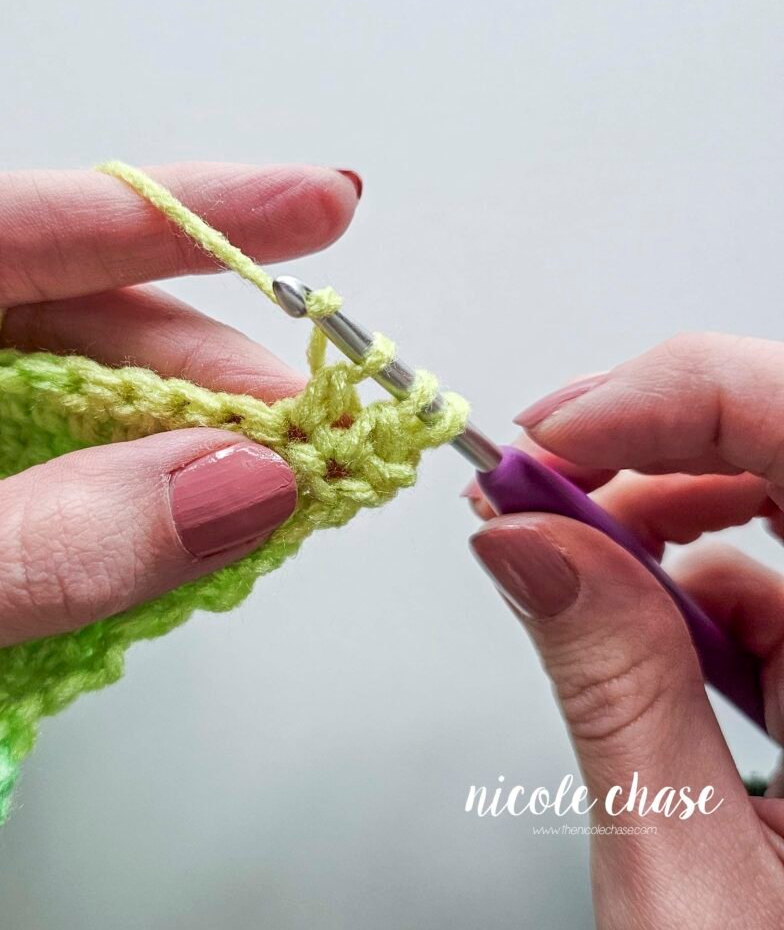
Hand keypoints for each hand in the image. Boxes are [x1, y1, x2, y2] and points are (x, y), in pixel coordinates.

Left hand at [0, 163, 359, 791]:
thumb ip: (42, 548)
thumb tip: (237, 487)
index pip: (7, 227)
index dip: (176, 216)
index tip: (315, 205)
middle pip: (67, 319)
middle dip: (198, 373)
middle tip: (313, 420)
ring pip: (75, 401)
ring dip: (181, 444)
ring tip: (278, 476)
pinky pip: (61, 472)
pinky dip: (136, 501)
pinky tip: (199, 514)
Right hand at [467, 334, 783, 927]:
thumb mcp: (693, 881)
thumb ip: (610, 688)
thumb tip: (523, 542)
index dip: (677, 399)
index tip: (552, 438)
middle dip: (655, 440)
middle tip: (537, 478)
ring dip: (665, 509)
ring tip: (564, 550)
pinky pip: (783, 580)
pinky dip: (692, 580)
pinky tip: (634, 626)